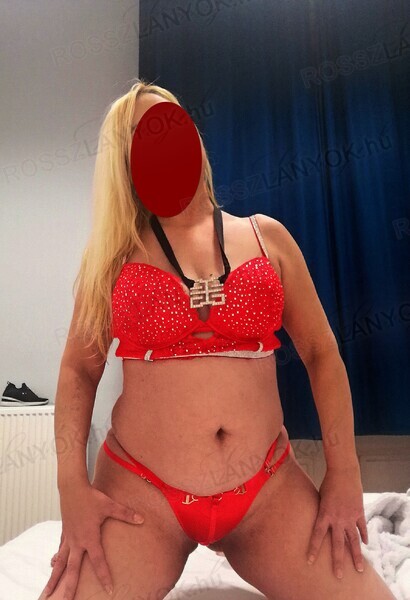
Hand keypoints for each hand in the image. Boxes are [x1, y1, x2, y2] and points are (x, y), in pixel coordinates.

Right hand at [43, 482, 144, 598]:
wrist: (72, 487)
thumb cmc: (92, 496)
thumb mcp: (110, 505)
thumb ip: (126, 514)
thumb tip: (142, 519)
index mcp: (89, 538)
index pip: (98, 562)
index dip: (104, 576)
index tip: (109, 590)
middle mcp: (77, 542)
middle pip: (72, 570)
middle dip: (68, 588)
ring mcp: (68, 538)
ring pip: (59, 564)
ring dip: (53, 579)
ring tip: (46, 594)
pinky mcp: (64, 533)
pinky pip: (59, 551)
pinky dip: (56, 560)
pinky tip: (53, 566)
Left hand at [306, 465, 367, 578]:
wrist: (343, 471)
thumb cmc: (328, 482)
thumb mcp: (319, 497)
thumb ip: (320, 511)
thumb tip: (316, 519)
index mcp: (324, 514)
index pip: (316, 535)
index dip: (313, 548)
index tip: (309, 561)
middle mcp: (338, 518)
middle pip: (337, 544)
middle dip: (338, 561)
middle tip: (338, 576)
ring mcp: (350, 517)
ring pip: (354, 541)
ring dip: (356, 555)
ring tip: (360, 569)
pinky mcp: (359, 512)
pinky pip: (362, 528)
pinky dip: (364, 536)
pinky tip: (365, 545)